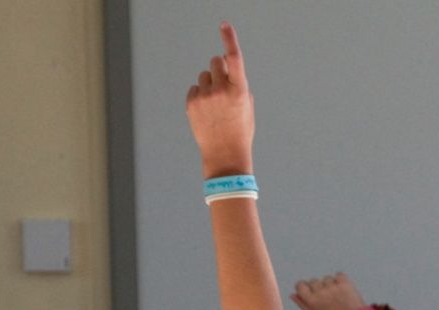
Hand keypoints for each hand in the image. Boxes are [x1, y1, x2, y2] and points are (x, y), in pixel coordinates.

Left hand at [184, 22, 255, 177]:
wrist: (224, 154)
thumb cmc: (240, 129)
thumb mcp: (247, 106)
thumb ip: (238, 84)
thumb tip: (224, 66)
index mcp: (240, 91)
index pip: (234, 58)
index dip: (229, 39)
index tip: (224, 25)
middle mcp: (221, 90)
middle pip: (215, 62)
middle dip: (219, 68)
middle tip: (223, 83)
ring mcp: (205, 97)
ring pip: (204, 75)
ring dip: (209, 83)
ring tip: (215, 104)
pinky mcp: (192, 103)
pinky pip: (195, 88)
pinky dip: (200, 95)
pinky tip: (207, 111)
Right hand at [292, 273, 367, 309]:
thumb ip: (302, 304)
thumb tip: (292, 294)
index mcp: (311, 301)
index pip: (300, 285)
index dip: (304, 287)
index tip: (309, 290)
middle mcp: (320, 292)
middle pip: (313, 281)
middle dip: (318, 287)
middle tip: (327, 297)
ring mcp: (333, 287)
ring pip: (326, 278)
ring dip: (330, 284)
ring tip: (337, 296)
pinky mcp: (344, 282)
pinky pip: (338, 275)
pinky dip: (340, 280)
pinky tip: (343, 290)